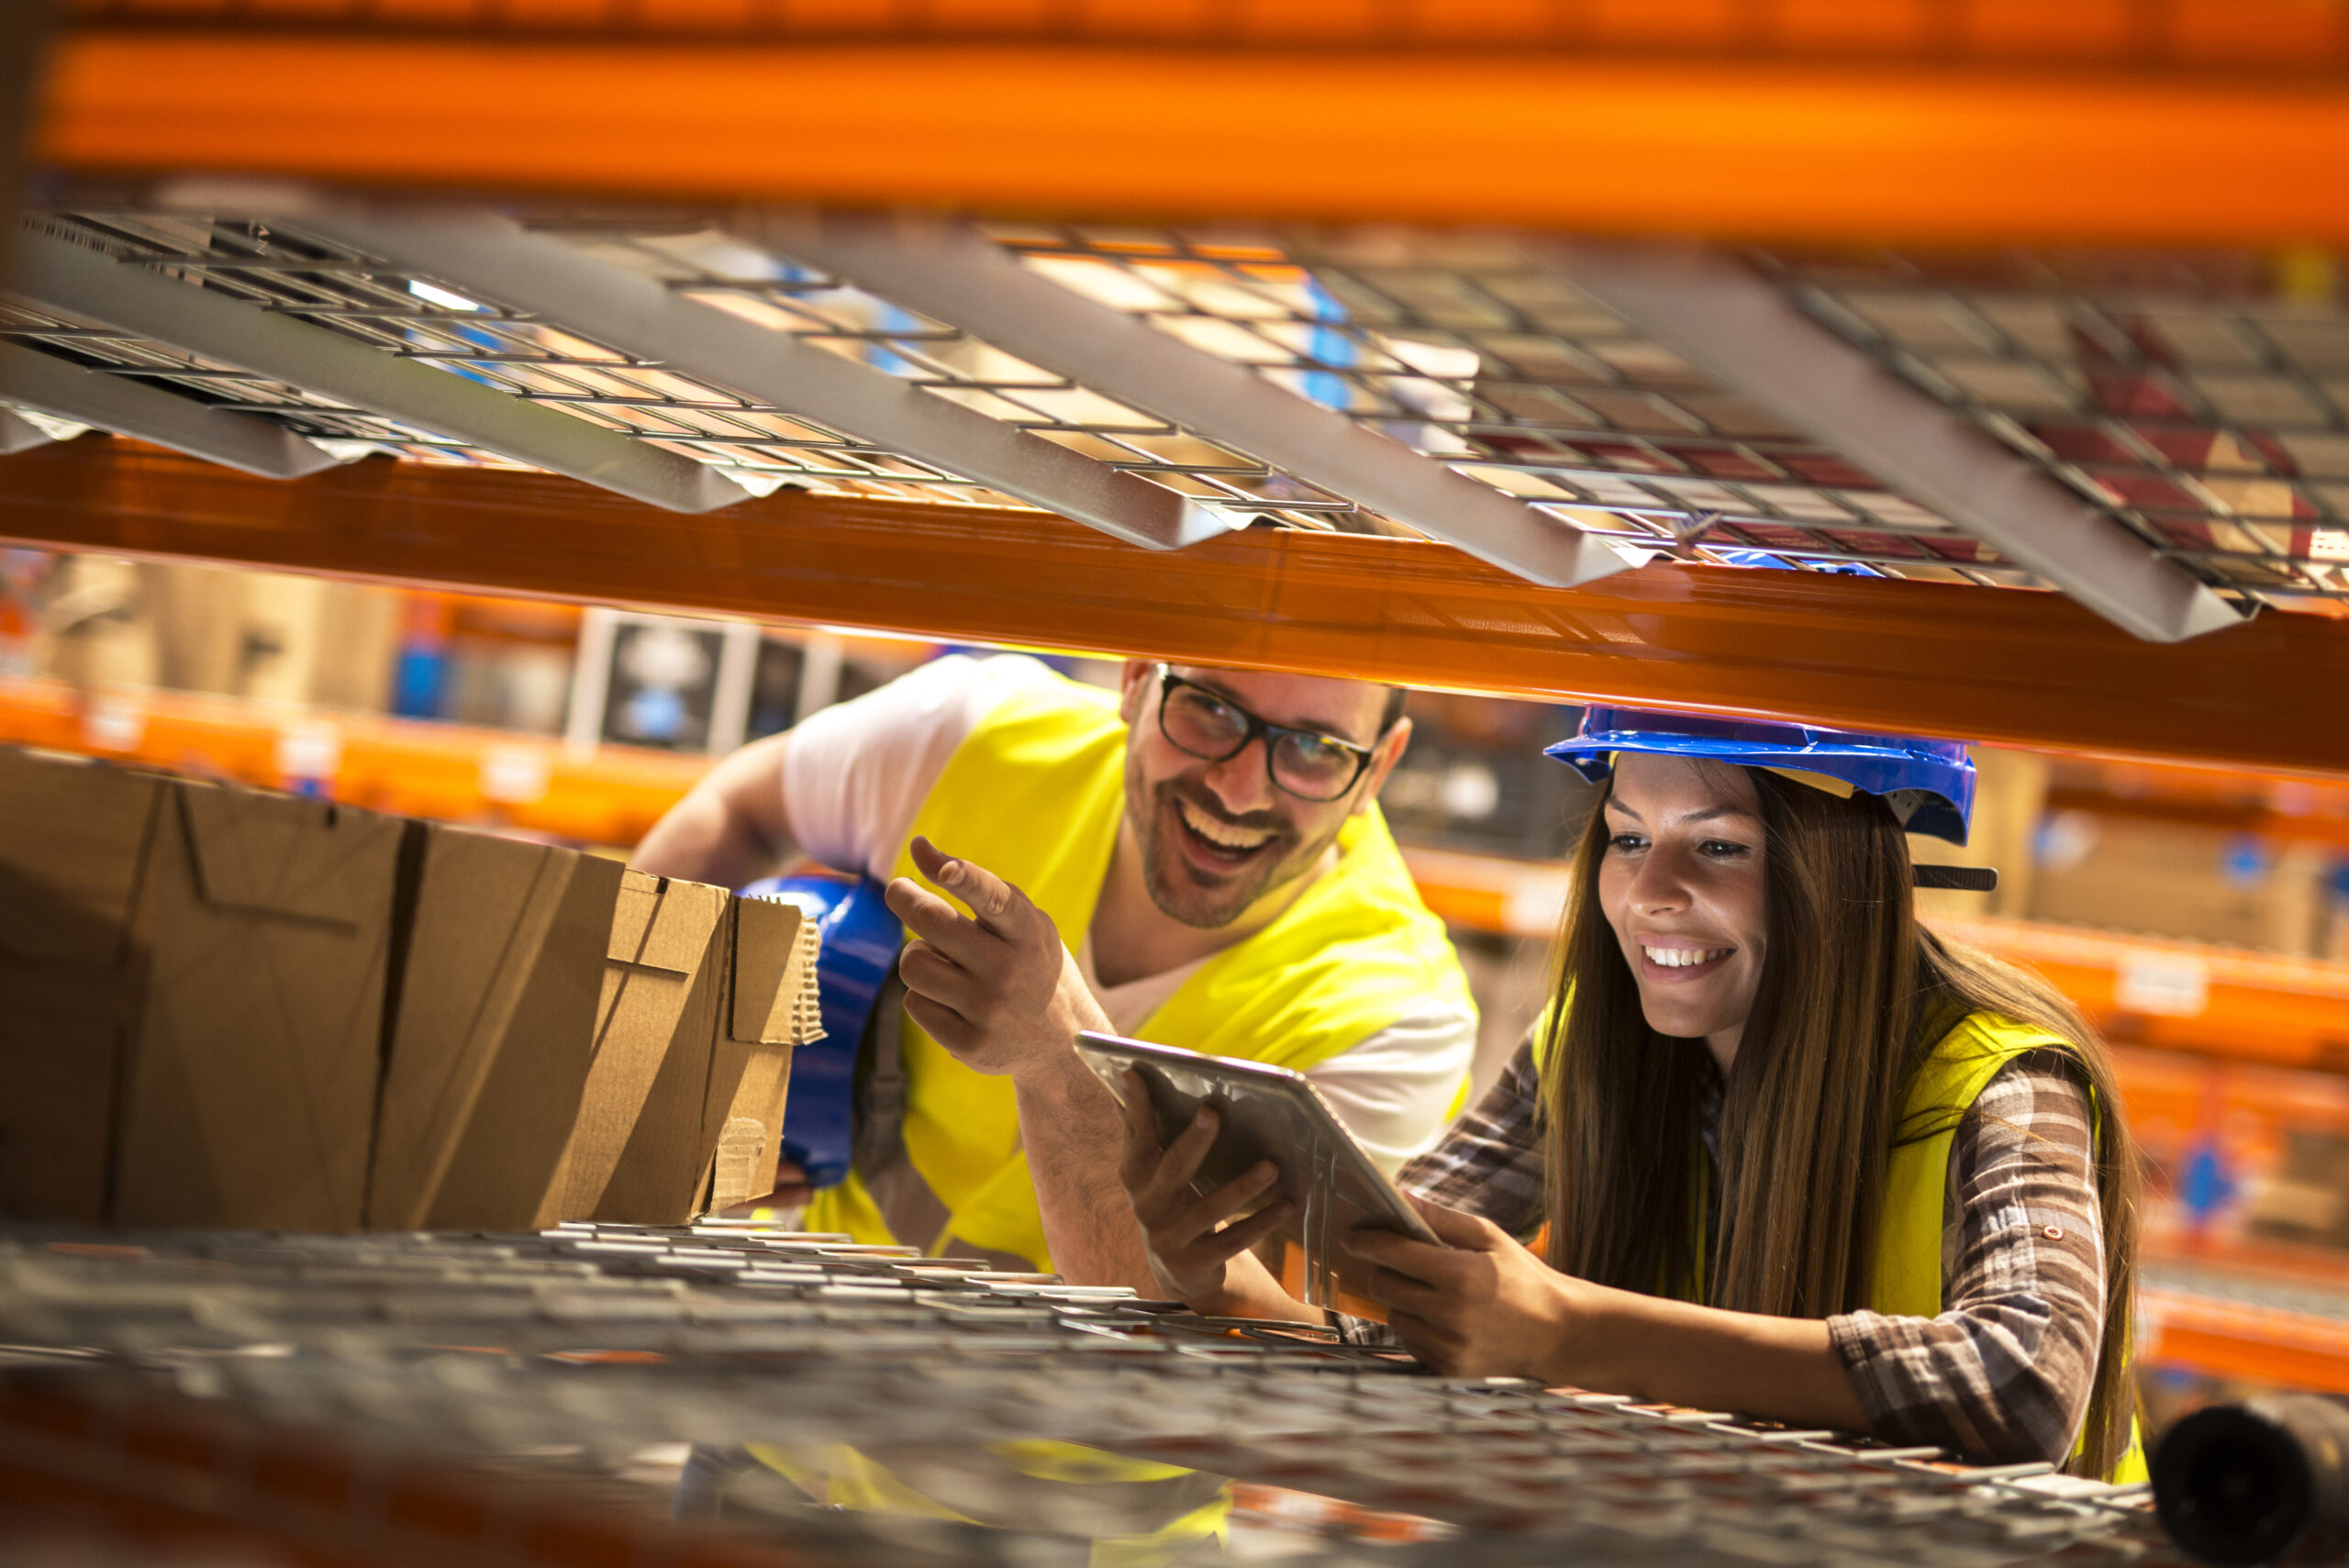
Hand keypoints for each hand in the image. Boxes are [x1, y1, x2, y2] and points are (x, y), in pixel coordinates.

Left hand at [884, 836, 1108, 1081]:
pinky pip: (914, 1003)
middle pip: (931, 922)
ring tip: (942, 963)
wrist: (1062, 1041)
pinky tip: (951, 1001)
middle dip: (904, 897)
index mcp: (1029, 933)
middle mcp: (1010, 971)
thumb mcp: (1024, 923)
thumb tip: (917, 846)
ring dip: (918, 956)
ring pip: (912, 964)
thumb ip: (977, 885)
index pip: (994, 898)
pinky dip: (924, 996)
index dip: (966, 878)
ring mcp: (989, 1010)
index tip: (944, 868)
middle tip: (900, 890)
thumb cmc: (1031, 964)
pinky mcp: (970, 1044)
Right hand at [1116, 1070, 1294, 1312]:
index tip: (1135, 1073)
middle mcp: (1147, 1207)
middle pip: (1172, 1169)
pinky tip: (1286, 1205)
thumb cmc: (1170, 1203)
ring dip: (1242, 1188)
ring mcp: (1169, 1239)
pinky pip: (1231, 1241)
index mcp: (1136, 1177)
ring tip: (1272, 1166)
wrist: (1176, 1271)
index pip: (1136, 1136)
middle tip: (1213, 1111)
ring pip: (1209, 1210)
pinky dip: (1260, 1223)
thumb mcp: (1152, 1173)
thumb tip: (1130, 1075)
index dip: (1136, 1107)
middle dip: (1194, 1141)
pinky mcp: (1194, 1264)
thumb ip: (1143, 1131)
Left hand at [1343, 1197, 1583, 1379]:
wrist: (1557, 1333)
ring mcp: (1448, 1347)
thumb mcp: (1489, 1237)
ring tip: (1432, 1292)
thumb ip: (1441, 1218)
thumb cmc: (1523, 1278)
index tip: (1352, 1235)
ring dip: (1401, 1300)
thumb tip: (1400, 1198)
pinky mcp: (1448, 1369)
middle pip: (1383, 1286)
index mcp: (1460, 1275)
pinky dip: (1417, 1327)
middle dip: (1383, 1269)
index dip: (1366, 1241)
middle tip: (1397, 1261)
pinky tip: (1443, 1318)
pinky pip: (1409, 1342)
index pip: (1393, 1253)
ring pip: (1393, 1315)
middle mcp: (1450, 1314)